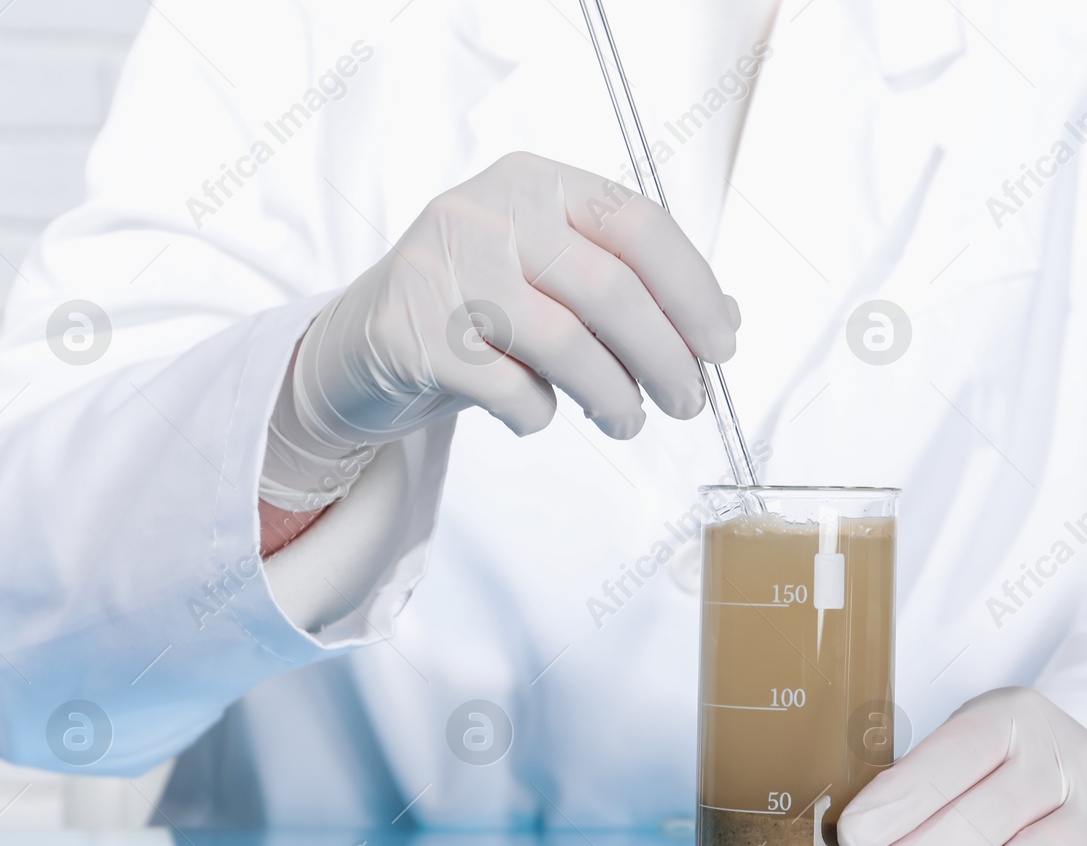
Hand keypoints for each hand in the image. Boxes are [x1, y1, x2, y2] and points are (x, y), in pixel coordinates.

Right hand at [261, 151, 737, 509]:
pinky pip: (508, 389)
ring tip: (627, 422)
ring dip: (613, 397)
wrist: (362, 344)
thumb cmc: (478, 308)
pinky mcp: (410, 332)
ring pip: (563, 343)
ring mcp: (441, 266)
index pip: (637, 223)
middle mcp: (486, 210)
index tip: (721, 348)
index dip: (692, 290)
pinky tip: (539, 413)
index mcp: (536, 181)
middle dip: (665, 358)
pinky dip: (539, 414)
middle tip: (688, 403)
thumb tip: (724, 322)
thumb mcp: (554, 279)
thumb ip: (634, 286)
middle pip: (609, 289)